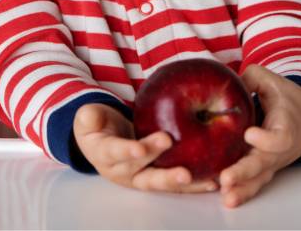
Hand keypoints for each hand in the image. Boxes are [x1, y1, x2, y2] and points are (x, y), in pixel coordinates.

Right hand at [72, 103, 218, 193]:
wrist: (101, 140)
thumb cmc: (97, 125)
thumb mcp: (88, 117)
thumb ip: (89, 116)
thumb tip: (90, 116)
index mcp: (105, 155)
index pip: (116, 153)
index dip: (128, 152)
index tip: (140, 149)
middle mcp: (124, 172)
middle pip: (145, 176)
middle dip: (164, 174)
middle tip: (183, 171)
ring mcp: (141, 178)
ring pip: (162, 183)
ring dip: (182, 183)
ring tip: (204, 181)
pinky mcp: (156, 177)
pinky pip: (175, 183)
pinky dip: (194, 184)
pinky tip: (213, 182)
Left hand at [217, 64, 300, 207]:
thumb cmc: (288, 99)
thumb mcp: (272, 80)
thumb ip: (251, 78)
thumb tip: (228, 82)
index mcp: (286, 126)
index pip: (280, 138)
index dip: (267, 139)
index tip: (250, 133)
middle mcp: (280, 149)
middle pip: (265, 164)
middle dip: (245, 172)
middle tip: (226, 178)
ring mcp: (273, 162)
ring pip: (259, 178)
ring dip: (243, 188)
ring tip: (226, 195)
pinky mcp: (265, 169)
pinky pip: (255, 182)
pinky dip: (242, 191)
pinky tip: (227, 198)